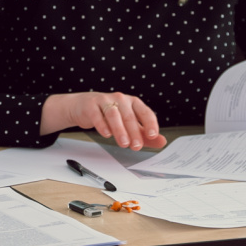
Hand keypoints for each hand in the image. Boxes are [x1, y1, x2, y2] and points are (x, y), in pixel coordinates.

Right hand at [41, 91, 166, 150]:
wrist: (84, 107)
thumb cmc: (109, 115)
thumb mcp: (129, 124)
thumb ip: (144, 134)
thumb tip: (162, 141)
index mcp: (133, 103)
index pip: (145, 112)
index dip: (150, 123)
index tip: (153, 135)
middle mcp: (120, 99)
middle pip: (129, 116)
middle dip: (134, 132)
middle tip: (136, 146)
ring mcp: (105, 101)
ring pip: (114, 115)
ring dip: (119, 130)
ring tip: (124, 143)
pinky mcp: (91, 105)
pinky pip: (97, 115)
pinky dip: (102, 125)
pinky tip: (106, 134)